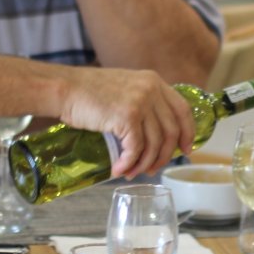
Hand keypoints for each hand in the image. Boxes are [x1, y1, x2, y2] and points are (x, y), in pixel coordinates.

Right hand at [59, 67, 194, 175]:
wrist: (65, 88)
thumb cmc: (88, 92)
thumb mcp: (125, 88)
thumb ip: (142, 102)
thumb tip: (154, 134)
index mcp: (154, 81)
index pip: (183, 109)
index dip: (188, 132)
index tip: (186, 149)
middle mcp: (151, 89)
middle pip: (171, 131)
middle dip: (164, 156)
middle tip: (152, 169)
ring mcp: (141, 102)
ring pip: (154, 143)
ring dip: (144, 164)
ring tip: (131, 172)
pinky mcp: (127, 116)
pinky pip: (135, 149)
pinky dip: (128, 163)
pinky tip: (119, 170)